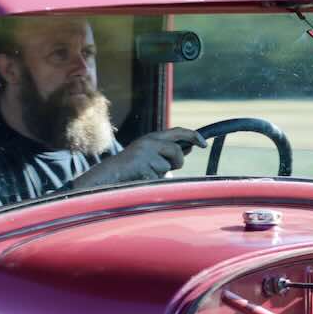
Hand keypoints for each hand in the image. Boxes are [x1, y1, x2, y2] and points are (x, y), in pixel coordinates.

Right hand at [72, 128, 207, 188]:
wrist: (108, 175)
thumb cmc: (132, 168)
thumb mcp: (150, 155)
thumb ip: (168, 151)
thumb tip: (188, 148)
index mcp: (152, 138)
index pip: (177, 132)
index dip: (193, 136)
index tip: (203, 144)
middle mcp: (149, 142)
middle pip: (177, 151)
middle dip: (178, 162)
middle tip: (171, 167)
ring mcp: (145, 153)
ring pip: (167, 167)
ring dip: (161, 173)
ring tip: (145, 173)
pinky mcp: (142, 165)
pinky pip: (158, 177)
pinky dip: (152, 181)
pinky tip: (140, 178)